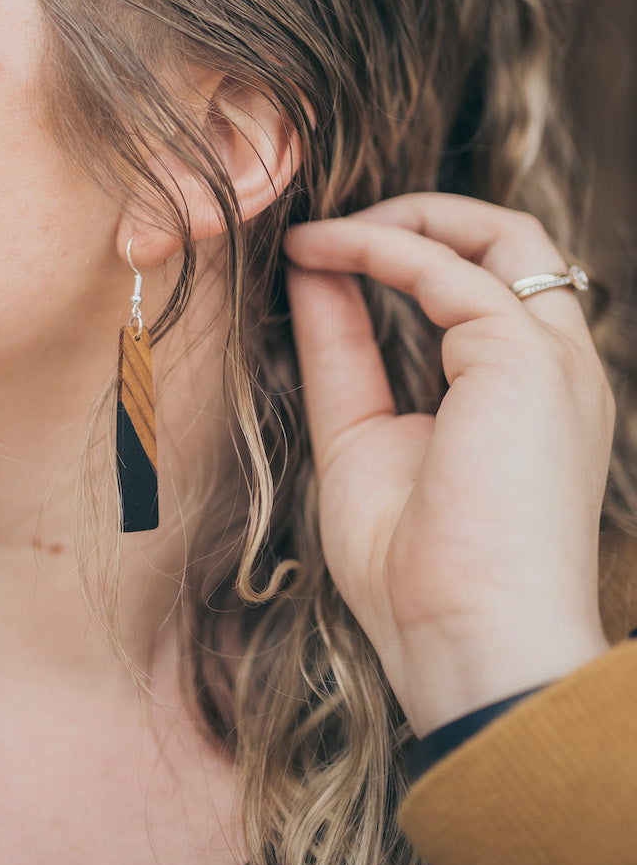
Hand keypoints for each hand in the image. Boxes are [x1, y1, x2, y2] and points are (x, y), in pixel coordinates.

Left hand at [284, 193, 613, 736]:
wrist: (462, 647)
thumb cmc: (416, 573)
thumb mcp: (361, 438)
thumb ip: (342, 353)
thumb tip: (309, 274)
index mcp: (528, 394)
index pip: (482, 290)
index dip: (405, 257)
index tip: (321, 257)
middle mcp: (555, 367)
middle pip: (513, 244)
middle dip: (422, 217)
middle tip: (331, 231)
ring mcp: (550, 359)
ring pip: (499, 236)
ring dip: (400, 219)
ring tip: (317, 232)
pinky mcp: (525, 358)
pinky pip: (449, 270)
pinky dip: (379, 248)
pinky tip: (318, 252)